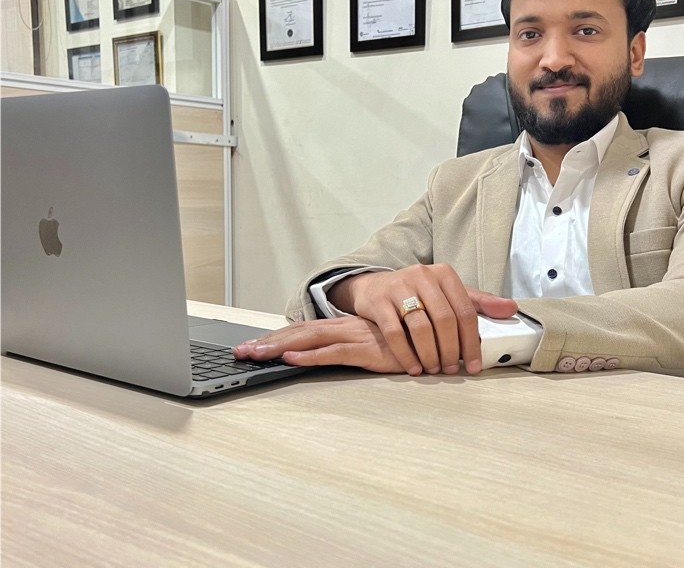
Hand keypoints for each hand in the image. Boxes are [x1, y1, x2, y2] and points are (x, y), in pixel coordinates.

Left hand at [232, 317, 403, 372]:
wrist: (440, 333)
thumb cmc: (411, 342)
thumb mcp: (380, 345)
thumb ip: (362, 347)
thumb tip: (334, 355)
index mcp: (347, 326)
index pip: (305, 329)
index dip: (278, 336)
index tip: (253, 345)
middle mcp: (347, 328)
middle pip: (299, 332)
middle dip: (268, 342)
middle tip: (239, 351)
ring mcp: (356, 337)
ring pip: (309, 339)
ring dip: (279, 347)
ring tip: (254, 355)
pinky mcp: (368, 350)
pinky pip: (335, 353)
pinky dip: (311, 356)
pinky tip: (291, 360)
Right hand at [329, 264, 517, 376]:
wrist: (374, 287)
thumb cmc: (417, 294)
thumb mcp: (448, 293)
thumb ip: (478, 302)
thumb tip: (511, 309)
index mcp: (444, 274)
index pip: (465, 311)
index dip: (472, 342)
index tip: (474, 365)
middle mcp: (422, 276)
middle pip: (445, 320)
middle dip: (451, 350)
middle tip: (452, 369)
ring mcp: (399, 287)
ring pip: (421, 327)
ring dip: (430, 354)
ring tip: (434, 369)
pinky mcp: (379, 301)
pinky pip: (394, 333)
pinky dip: (406, 355)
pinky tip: (413, 368)